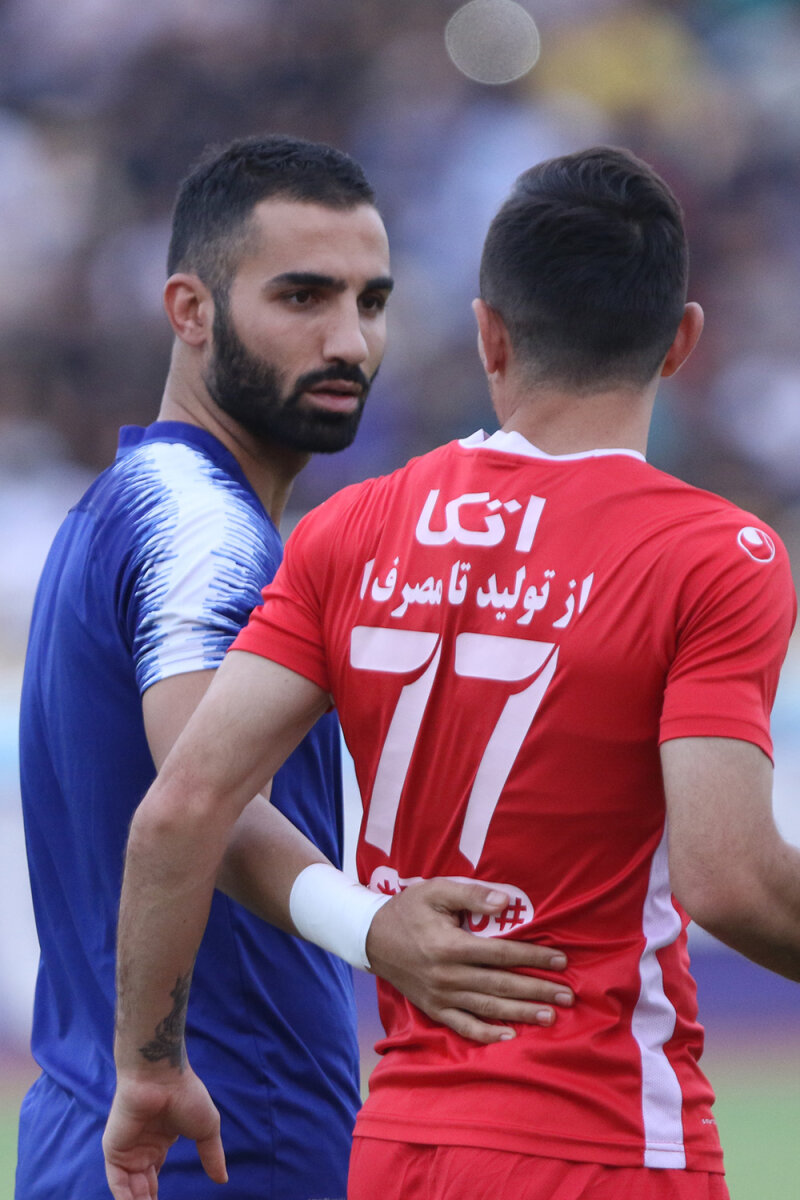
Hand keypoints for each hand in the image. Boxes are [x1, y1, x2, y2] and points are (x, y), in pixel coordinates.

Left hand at [103, 1068, 226, 1198]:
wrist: (161, 1075)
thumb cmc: (186, 1094)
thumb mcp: (207, 1129)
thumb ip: (212, 1155)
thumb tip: (223, 1179)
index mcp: (159, 1142)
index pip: (154, 1177)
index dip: (157, 1196)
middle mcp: (141, 1148)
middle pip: (141, 1187)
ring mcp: (127, 1149)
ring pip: (130, 1189)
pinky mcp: (114, 1149)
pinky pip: (118, 1183)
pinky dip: (126, 1199)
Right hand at [365, 878, 573, 1043]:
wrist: (371, 937)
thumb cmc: (408, 909)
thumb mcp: (436, 891)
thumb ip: (472, 895)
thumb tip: (505, 903)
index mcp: (450, 945)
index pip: (501, 954)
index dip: (532, 958)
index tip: (560, 961)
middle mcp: (447, 975)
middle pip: (500, 984)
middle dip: (536, 990)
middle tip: (568, 995)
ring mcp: (440, 995)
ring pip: (487, 1007)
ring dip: (521, 1013)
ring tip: (550, 1016)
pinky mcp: (433, 1008)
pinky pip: (462, 1026)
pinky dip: (486, 1034)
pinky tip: (509, 1035)